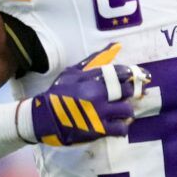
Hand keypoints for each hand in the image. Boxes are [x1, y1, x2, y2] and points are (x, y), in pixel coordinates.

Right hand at [29, 46, 148, 145]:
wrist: (43, 118)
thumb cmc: (57, 93)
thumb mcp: (72, 72)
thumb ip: (93, 61)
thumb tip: (114, 46)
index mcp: (92, 79)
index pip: (120, 72)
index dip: (131, 74)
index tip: (132, 77)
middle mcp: (98, 95)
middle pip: (127, 91)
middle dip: (129, 92)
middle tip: (124, 95)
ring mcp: (100, 114)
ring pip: (127, 110)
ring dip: (126, 110)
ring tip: (120, 111)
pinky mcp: (99, 130)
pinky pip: (121, 129)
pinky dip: (122, 127)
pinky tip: (117, 124)